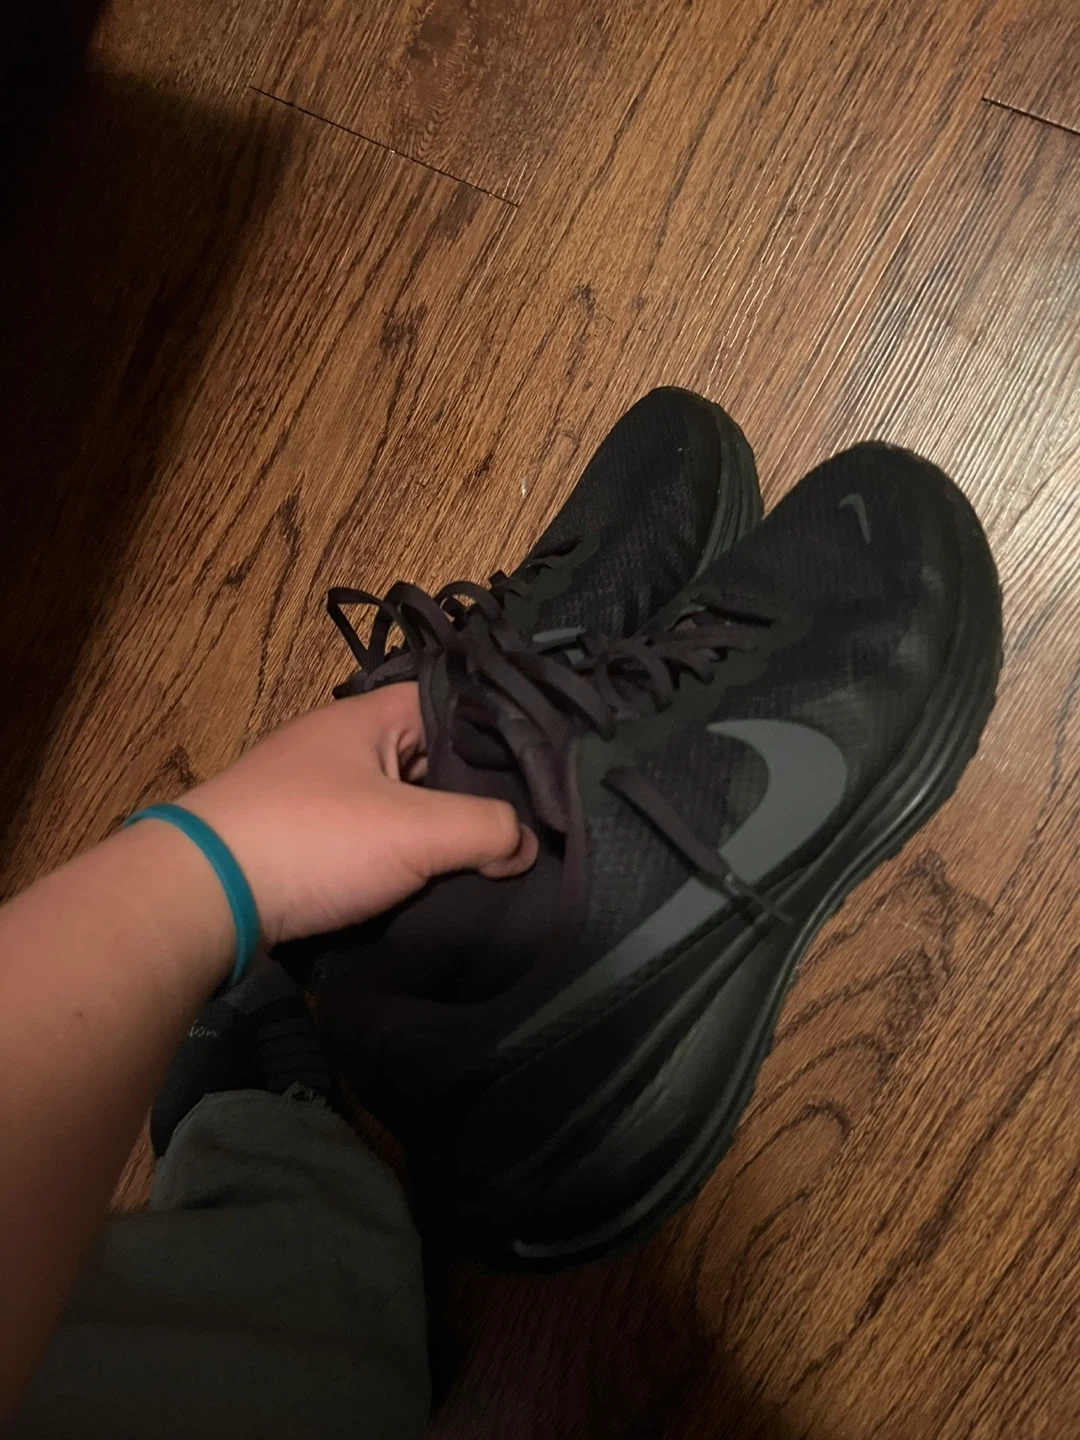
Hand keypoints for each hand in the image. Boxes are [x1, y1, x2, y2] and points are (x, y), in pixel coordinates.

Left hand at [178, 683, 536, 944]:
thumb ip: (487, 829)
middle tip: (526, 828)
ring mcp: (311, 793)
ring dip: (430, 835)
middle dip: (469, 794)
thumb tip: (528, 845)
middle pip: (427, 758)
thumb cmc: (314, 839)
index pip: (453, 704)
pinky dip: (393, 861)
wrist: (203, 897)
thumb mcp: (417, 830)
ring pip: (396, 805)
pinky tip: (425, 888)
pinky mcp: (294, 841)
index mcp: (367, 717)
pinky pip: (362, 842)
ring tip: (487, 865)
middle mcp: (338, 745)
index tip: (543, 773)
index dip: (499, 733)